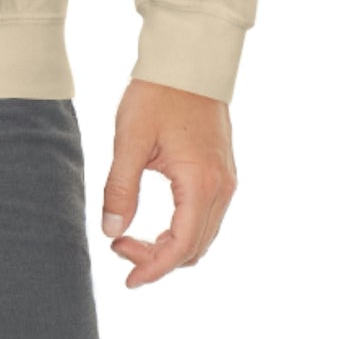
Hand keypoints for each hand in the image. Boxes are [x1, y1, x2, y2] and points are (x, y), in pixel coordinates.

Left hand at [98, 77, 237, 287]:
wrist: (189, 61)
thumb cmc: (158, 94)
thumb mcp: (129, 140)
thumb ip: (120, 188)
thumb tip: (111, 231)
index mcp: (201, 183)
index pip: (180, 246)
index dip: (153, 268)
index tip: (127, 278)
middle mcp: (222, 188)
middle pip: (195, 248)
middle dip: (158, 259)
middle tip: (119, 248)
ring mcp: (227, 181)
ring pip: (203, 236)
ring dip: (170, 247)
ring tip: (132, 238)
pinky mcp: (223, 173)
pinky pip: (207, 218)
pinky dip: (183, 231)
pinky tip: (156, 224)